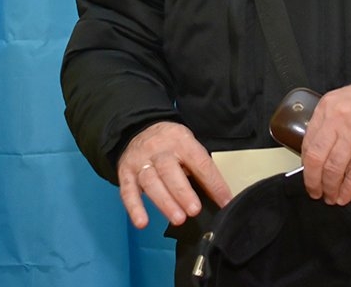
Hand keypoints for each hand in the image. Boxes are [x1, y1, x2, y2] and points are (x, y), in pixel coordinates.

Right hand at [116, 121, 232, 228]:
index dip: (213, 183)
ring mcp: (141, 160)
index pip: (200, 162)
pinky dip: (134, 207)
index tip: (224, 201)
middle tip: (194, 210)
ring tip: (178, 218)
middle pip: (170, 171)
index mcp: (181, 140)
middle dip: (183, 192)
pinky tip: (141, 222)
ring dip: (164, 202)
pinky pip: (128, 190)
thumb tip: (220, 196)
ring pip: (151, 181)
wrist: (140, 128)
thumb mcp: (189, 146)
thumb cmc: (170, 143)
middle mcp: (159, 149)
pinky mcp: (126, 172)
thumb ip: (200, 168)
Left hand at [300, 82, 350, 205]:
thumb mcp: (337, 102)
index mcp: (326, 110)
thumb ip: (324, 123)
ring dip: (330, 187)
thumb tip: (314, 153)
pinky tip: (344, 196)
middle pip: (318, 158)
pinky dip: (348, 188)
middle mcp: (338, 121)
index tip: (308, 176)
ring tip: (330, 197)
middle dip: (313, 181)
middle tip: (314, 192)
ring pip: (335, 168)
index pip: (309, 143)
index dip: (306, 165)